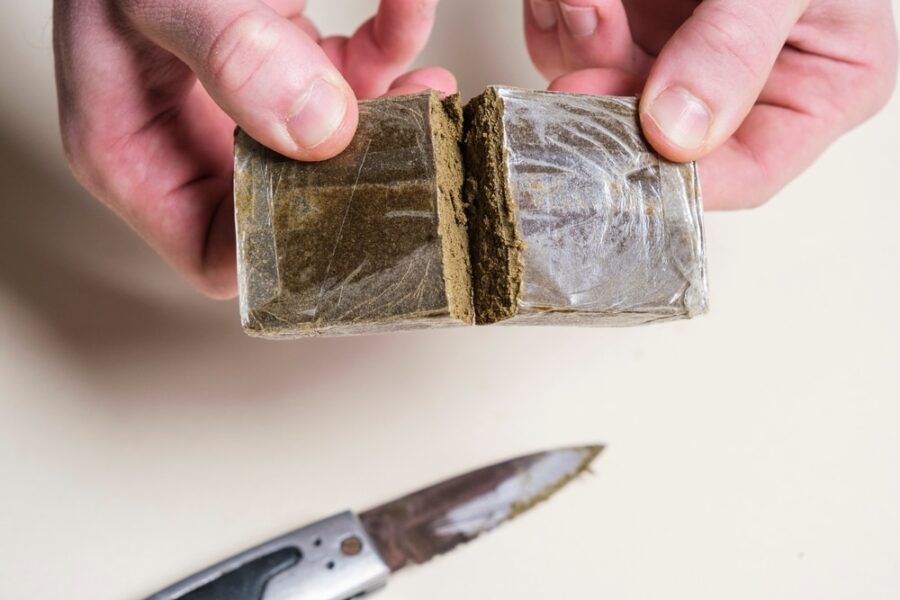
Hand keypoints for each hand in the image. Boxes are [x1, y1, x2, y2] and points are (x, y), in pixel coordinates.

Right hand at [54, 0, 452, 297]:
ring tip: (427, 86)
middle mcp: (193, 140)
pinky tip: (408, 12)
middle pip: (291, 202)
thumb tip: (322, 129)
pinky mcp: (286, 60)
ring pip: (335, 144)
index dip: (284, 248)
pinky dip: (389, 41)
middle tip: (408, 153)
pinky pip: (349, 69)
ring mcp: (246, 103)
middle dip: (356, 178)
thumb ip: (232, 58)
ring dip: (390, 113)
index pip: (216, 253)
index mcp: (134, 156)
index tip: (347, 211)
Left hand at [525, 0, 897, 208]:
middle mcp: (739, 88)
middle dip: (612, 99)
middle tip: (581, 70)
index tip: (634, 149)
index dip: (686, 176)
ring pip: (606, 89)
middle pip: (658, 137)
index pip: (748, 171)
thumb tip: (676, 129)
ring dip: (582, 45)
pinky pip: (577, 44)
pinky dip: (562, 17)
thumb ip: (735, 49)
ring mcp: (675, 58)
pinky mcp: (627, 27)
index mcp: (814, 90)